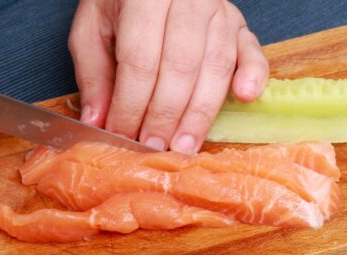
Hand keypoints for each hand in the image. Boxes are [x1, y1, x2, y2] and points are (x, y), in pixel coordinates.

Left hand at [69, 0, 268, 152]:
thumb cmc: (121, 2)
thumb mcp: (93, 27)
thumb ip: (94, 73)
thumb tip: (98, 122)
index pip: (140, 60)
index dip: (132, 104)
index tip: (123, 135)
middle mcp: (188, 0)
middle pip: (180, 68)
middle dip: (166, 115)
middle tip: (154, 148)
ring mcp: (219, 11)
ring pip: (215, 68)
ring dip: (200, 113)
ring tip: (184, 145)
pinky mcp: (240, 25)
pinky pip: (253, 54)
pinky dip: (253, 76)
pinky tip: (242, 98)